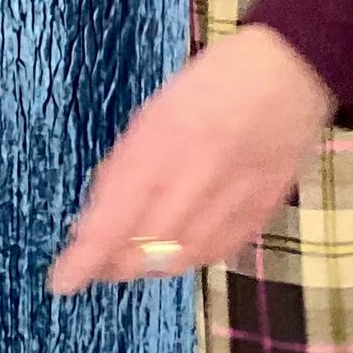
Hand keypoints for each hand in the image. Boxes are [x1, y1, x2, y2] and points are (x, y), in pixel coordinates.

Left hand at [46, 24, 338, 294]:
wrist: (290, 71)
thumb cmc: (212, 82)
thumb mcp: (154, 112)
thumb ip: (125, 167)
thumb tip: (93, 221)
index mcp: (165, 141)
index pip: (116, 216)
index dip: (88, 256)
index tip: (63, 281)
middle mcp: (199, 174)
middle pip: (147, 248)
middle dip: (116, 263)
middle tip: (99, 263)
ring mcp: (235, 196)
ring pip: (181, 257)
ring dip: (150, 264)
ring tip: (134, 255)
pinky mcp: (262, 209)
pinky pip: (217, 251)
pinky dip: (190, 257)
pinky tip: (177, 248)